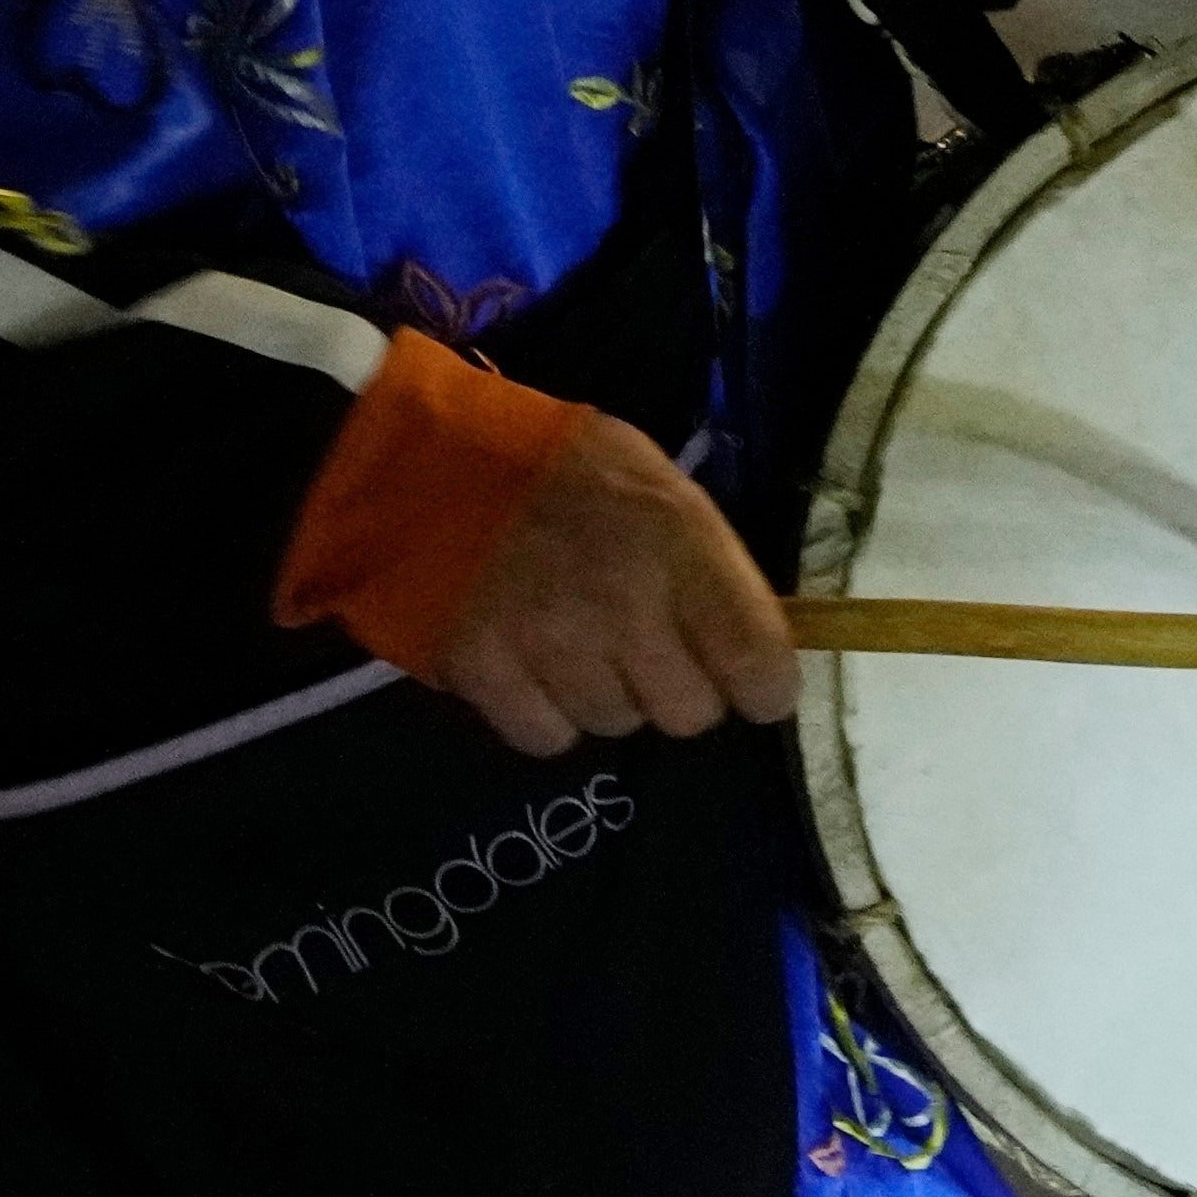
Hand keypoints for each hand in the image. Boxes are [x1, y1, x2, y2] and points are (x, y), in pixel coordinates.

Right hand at [430, 412, 795, 760]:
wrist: (430, 459)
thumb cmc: (562, 464)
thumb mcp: (660, 486)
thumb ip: (709, 565)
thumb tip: (752, 643)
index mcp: (678, 542)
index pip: (755, 659)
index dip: (765, 689)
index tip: (758, 688)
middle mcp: (622, 602)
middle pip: (688, 712)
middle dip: (682, 690)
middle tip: (657, 654)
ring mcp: (549, 643)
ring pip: (618, 724)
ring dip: (613, 697)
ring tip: (585, 644)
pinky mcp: (484, 673)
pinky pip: (547, 737)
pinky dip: (549, 714)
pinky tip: (538, 667)